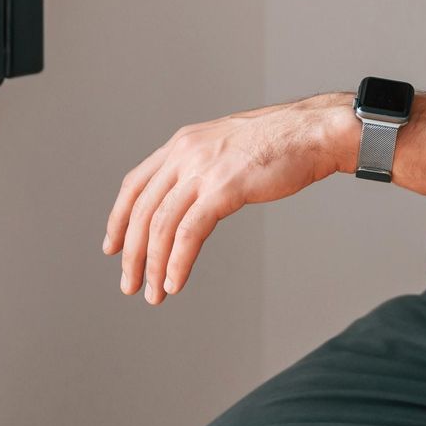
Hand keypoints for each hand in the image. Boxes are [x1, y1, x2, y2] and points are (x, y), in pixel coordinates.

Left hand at [104, 94, 351, 304]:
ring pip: (161, 225)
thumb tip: (190, 196)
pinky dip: (178, 262)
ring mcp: (203, 169)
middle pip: (142, 210)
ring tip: (154, 293)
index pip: (134, 184)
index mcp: (182, 143)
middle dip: (131, 253)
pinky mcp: (224, 188)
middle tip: (130, 284)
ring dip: (154, 265)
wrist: (314, 132)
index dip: (118, 219)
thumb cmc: (280, 141)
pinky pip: (189, 233)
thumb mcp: (226, 145)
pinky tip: (176, 282)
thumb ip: (203, 165)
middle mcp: (185, 153)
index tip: (112, 247)